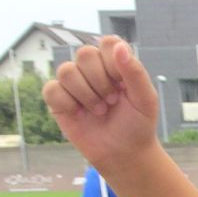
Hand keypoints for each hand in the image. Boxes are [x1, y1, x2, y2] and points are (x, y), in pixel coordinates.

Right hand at [42, 37, 161, 168]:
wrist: (125, 154)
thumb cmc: (137, 124)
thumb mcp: (145, 99)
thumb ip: (135, 71)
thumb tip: (119, 46)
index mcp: (114, 63)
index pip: (108, 43)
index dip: (113, 62)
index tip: (123, 84)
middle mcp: (92, 68)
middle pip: (85, 54)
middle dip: (101, 82)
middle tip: (112, 101)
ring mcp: (74, 83)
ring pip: (66, 71)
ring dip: (86, 94)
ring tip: (100, 110)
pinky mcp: (58, 99)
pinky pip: (52, 89)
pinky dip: (68, 104)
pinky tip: (81, 114)